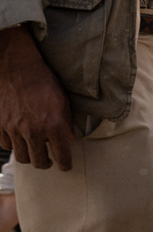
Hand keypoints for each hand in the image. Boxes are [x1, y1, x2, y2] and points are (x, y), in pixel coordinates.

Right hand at [0, 26, 74, 170]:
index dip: (65, 165)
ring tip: (33, 151)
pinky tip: (17, 140)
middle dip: (46, 164)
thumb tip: (67, 141)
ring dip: (29, 156)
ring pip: (22, 157)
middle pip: (39, 162)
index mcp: (55, 126)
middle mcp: (34, 131)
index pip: (62, 157)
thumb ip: (66, 124)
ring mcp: (14, 128)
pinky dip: (12, 145)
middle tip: (48, 160)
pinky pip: (5, 145)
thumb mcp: (63, 102)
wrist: (16, 66)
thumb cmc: (43, 81)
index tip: (65, 166)